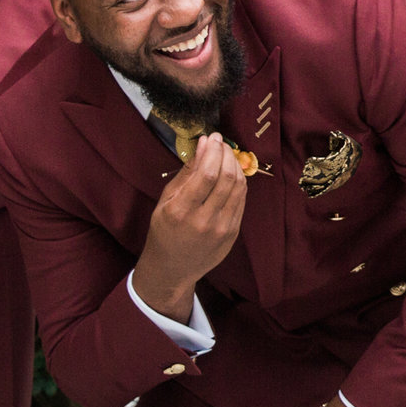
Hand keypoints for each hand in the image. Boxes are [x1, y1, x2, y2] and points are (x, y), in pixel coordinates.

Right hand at [135, 133, 247, 322]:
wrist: (172, 269)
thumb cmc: (163, 231)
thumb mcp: (165, 201)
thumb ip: (186, 173)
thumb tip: (204, 145)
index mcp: (180, 212)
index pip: (207, 174)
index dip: (214, 151)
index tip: (213, 137)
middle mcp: (204, 221)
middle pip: (226, 178)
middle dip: (226, 154)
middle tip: (221, 142)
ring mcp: (222, 229)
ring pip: (238, 187)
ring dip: (235, 165)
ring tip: (226, 154)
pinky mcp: (233, 233)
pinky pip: (241, 200)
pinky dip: (239, 182)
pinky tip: (231, 172)